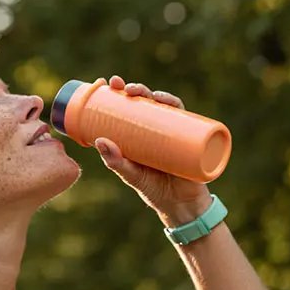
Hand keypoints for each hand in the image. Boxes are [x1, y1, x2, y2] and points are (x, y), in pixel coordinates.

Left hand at [95, 75, 212, 226]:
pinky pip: (188, 120)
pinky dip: (180, 109)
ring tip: (146, 96)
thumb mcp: (131, 174)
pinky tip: (172, 104)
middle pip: (148, 101)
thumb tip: (99, 140)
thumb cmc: (153, 189)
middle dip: (137, 89)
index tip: (111, 83)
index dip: (121, 92)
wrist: (181, 206)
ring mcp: (175, 132)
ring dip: (158, 95)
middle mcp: (158, 128)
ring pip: (167, 106)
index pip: (130, 106)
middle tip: (125, 88)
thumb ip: (115, 161)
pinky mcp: (191, 139)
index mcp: (140, 132)